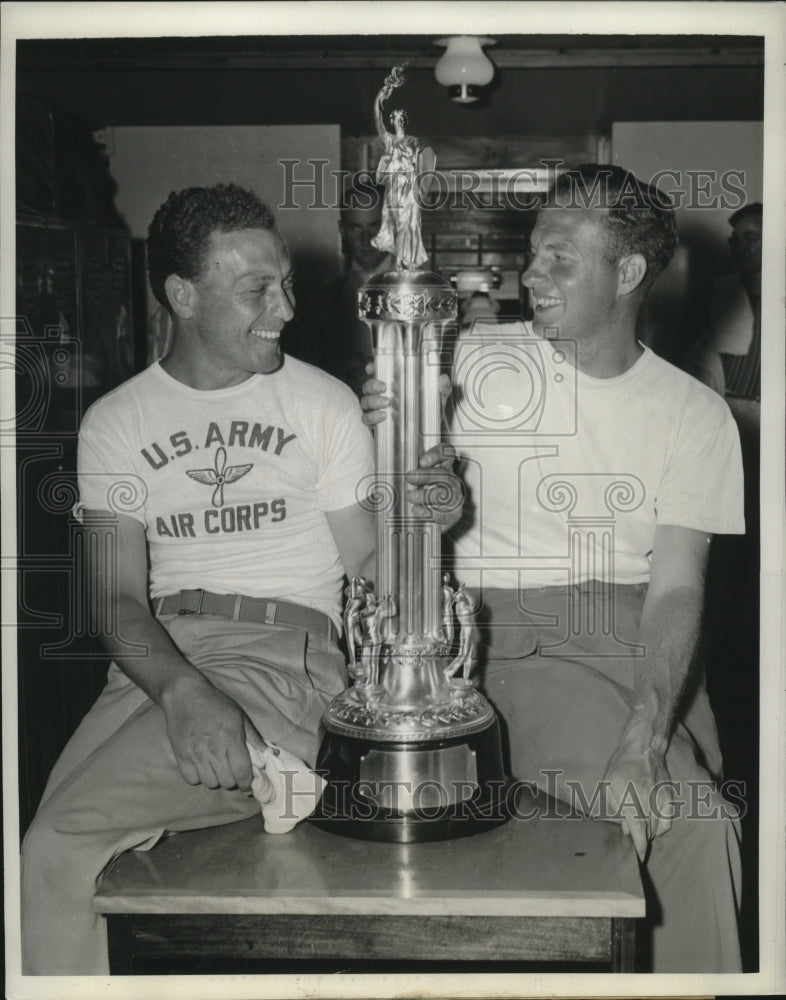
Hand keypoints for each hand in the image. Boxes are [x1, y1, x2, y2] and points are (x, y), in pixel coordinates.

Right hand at [160, 672, 272, 794]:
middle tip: (232, 771)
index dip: (247, 782)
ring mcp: (195, 754)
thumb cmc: (216, 704)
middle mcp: (213, 750)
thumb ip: (254, 738)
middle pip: (227, 781)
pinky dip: (199, 777)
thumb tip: (269, 753)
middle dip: (234, 780)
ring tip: (217, 768)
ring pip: (210, 783)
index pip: (242, 772)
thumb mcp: (239, 716)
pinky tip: (202, 766)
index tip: (248, 783)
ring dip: (217, 779)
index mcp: (231, 739)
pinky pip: (192, 780)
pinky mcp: (181, 756)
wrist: (185, 695)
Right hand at [360, 363, 451, 427]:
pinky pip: (366, 419)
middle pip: (368, 386)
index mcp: (394, 384)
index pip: (379, 372)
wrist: (429, 434)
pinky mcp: (376, 424)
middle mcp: (383, 395)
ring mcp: (378, 409)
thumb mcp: (438, 398)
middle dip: (371, 385)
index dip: (372, 368)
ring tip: (386, 403)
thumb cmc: (430, 411)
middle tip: (383, 387)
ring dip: (372, 400)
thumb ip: (441, 388)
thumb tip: (443, 379)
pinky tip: (382, 417)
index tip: (371, 367)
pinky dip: (371, 417)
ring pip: (365, 402)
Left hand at [406, 444, 461, 530]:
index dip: (436, 455)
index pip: (446, 453)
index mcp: (442, 466)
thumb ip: (407, 471)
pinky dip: (429, 512)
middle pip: (445, 474)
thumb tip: (396, 464)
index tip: (421, 461)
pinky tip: (417, 510)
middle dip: (427, 475)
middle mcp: (451, 480)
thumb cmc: (412, 495)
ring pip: (447, 494)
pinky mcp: (452, 515)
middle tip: (410, 477)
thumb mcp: (409, 479)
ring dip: (426, 495)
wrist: (418, 521)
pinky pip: (446, 513)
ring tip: (410, 496)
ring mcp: (454, 498)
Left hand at [602, 731, 674, 861]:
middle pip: (648, 831)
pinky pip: (668, 821)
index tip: (640, 857)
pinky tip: (654, 826)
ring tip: (642, 831)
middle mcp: (647, 800)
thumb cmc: (621, 766)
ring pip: (658, 828)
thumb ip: (616, 808)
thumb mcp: (609, 784)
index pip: (638, 829)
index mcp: (630, 797)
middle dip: (642, 839)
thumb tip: (625, 829)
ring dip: (650, 834)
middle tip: (635, 841)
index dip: (640, 846)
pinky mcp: (669, 797)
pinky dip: (662, 828)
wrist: (643, 748)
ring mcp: (660, 799)